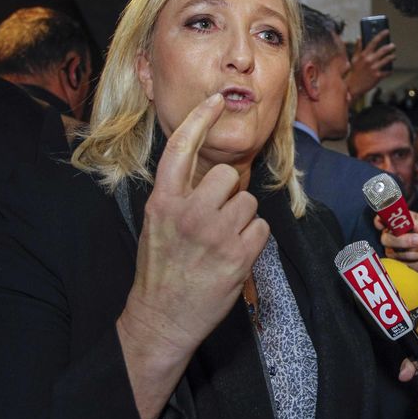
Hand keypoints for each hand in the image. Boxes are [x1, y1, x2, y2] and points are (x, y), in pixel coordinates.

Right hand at [117, 93, 269, 418]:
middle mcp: (189, 213)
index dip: (201, 119)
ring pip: (248, 202)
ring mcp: (215, 235)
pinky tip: (234, 255)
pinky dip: (253, 240)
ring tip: (222, 243)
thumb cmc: (161, 270)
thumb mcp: (156, 225)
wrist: (162, 319)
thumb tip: (210, 175)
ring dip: (241, 220)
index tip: (217, 99)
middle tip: (216, 219)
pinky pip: (261, 228)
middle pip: (228, 175)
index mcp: (163, 201)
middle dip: (228, 193)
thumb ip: (179, 196)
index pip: (182, 148)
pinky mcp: (238, 256)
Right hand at [347, 30, 395, 98]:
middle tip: (393, 46)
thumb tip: (359, 38)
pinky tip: (390, 70)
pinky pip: (387, 72)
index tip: (387, 31)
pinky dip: (390, 70)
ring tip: (393, 56)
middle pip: (383, 50)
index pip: (374, 41)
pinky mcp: (378, 76)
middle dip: (390, 47)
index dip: (381, 35)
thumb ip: (358, 48)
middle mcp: (370, 60)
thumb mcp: (354, 58)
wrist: (353, 87)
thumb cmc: (354, 72)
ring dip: (392, 57)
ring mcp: (374, 68)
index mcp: (364, 55)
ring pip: (388, 60)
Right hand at [379, 211, 417, 272]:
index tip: (384, 222)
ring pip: (406, 255)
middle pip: (389, 241)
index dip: (380, 221)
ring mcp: (394, 254)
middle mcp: (389, 238)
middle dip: (404, 241)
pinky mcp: (404, 267)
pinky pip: (416, 267)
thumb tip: (416, 227)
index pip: (379, 221)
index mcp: (392, 223)